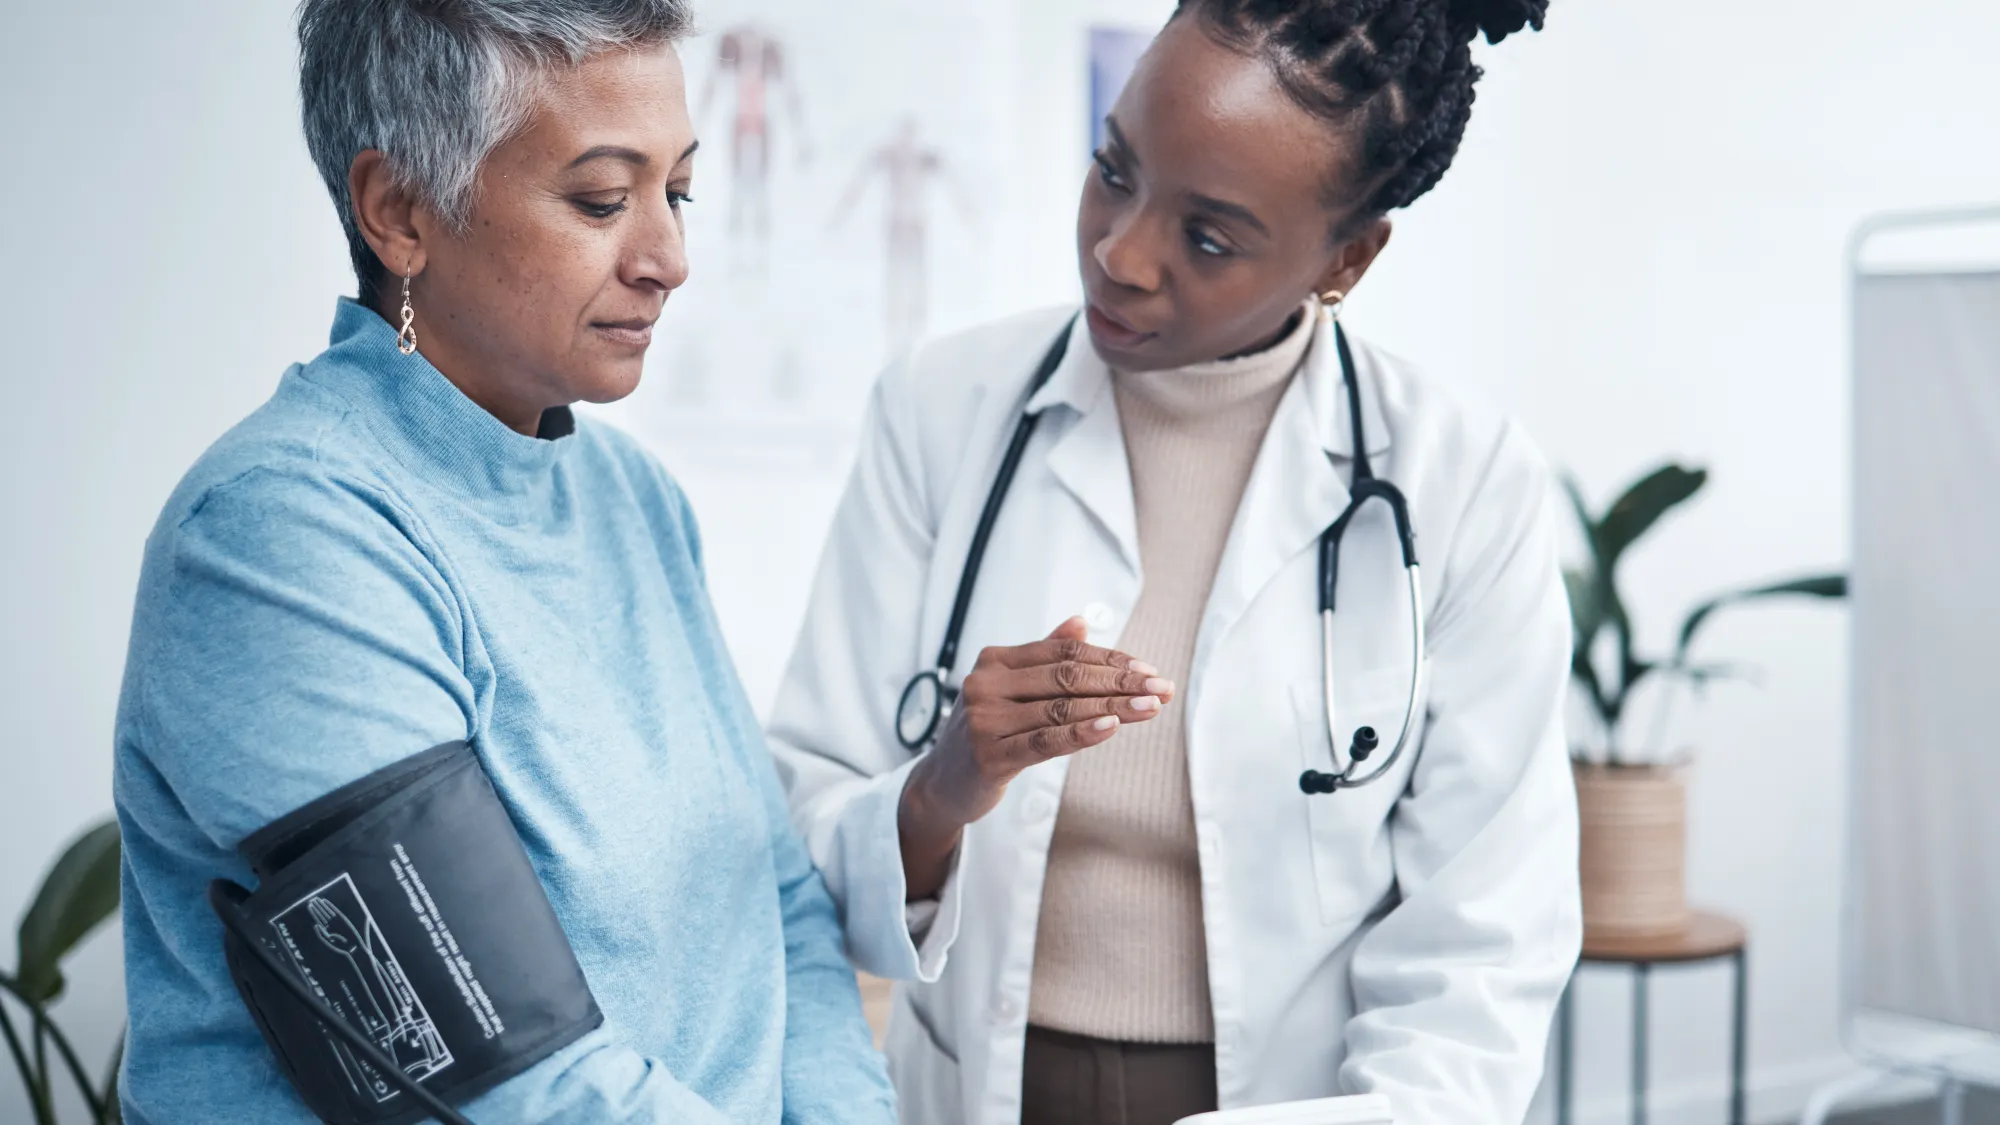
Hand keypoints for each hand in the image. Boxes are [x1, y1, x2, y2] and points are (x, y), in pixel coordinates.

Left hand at [310, 898, 361, 954]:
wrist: (351, 946)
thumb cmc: (339, 946)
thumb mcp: (327, 940)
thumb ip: (321, 933)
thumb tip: (315, 925)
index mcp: (325, 929)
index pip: (318, 918)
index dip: (314, 912)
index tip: (309, 906)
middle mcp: (330, 923)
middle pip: (322, 913)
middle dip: (317, 907)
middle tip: (312, 900)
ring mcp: (336, 921)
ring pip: (327, 911)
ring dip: (322, 905)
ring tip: (316, 899)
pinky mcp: (342, 918)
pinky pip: (335, 910)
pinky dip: (330, 906)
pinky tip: (325, 901)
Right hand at [899, 617, 1173, 898]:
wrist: (943, 784)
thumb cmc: (988, 733)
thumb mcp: (1011, 690)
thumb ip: (1043, 656)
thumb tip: (1081, 623)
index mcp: (995, 660)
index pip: (1063, 653)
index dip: (1110, 659)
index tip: (1148, 670)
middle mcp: (986, 683)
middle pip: (1066, 677)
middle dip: (1120, 682)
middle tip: (1161, 688)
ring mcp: (985, 719)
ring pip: (1061, 708)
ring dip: (1113, 708)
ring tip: (1151, 708)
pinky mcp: (989, 755)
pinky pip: (1045, 741)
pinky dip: (1081, 732)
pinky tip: (1112, 728)